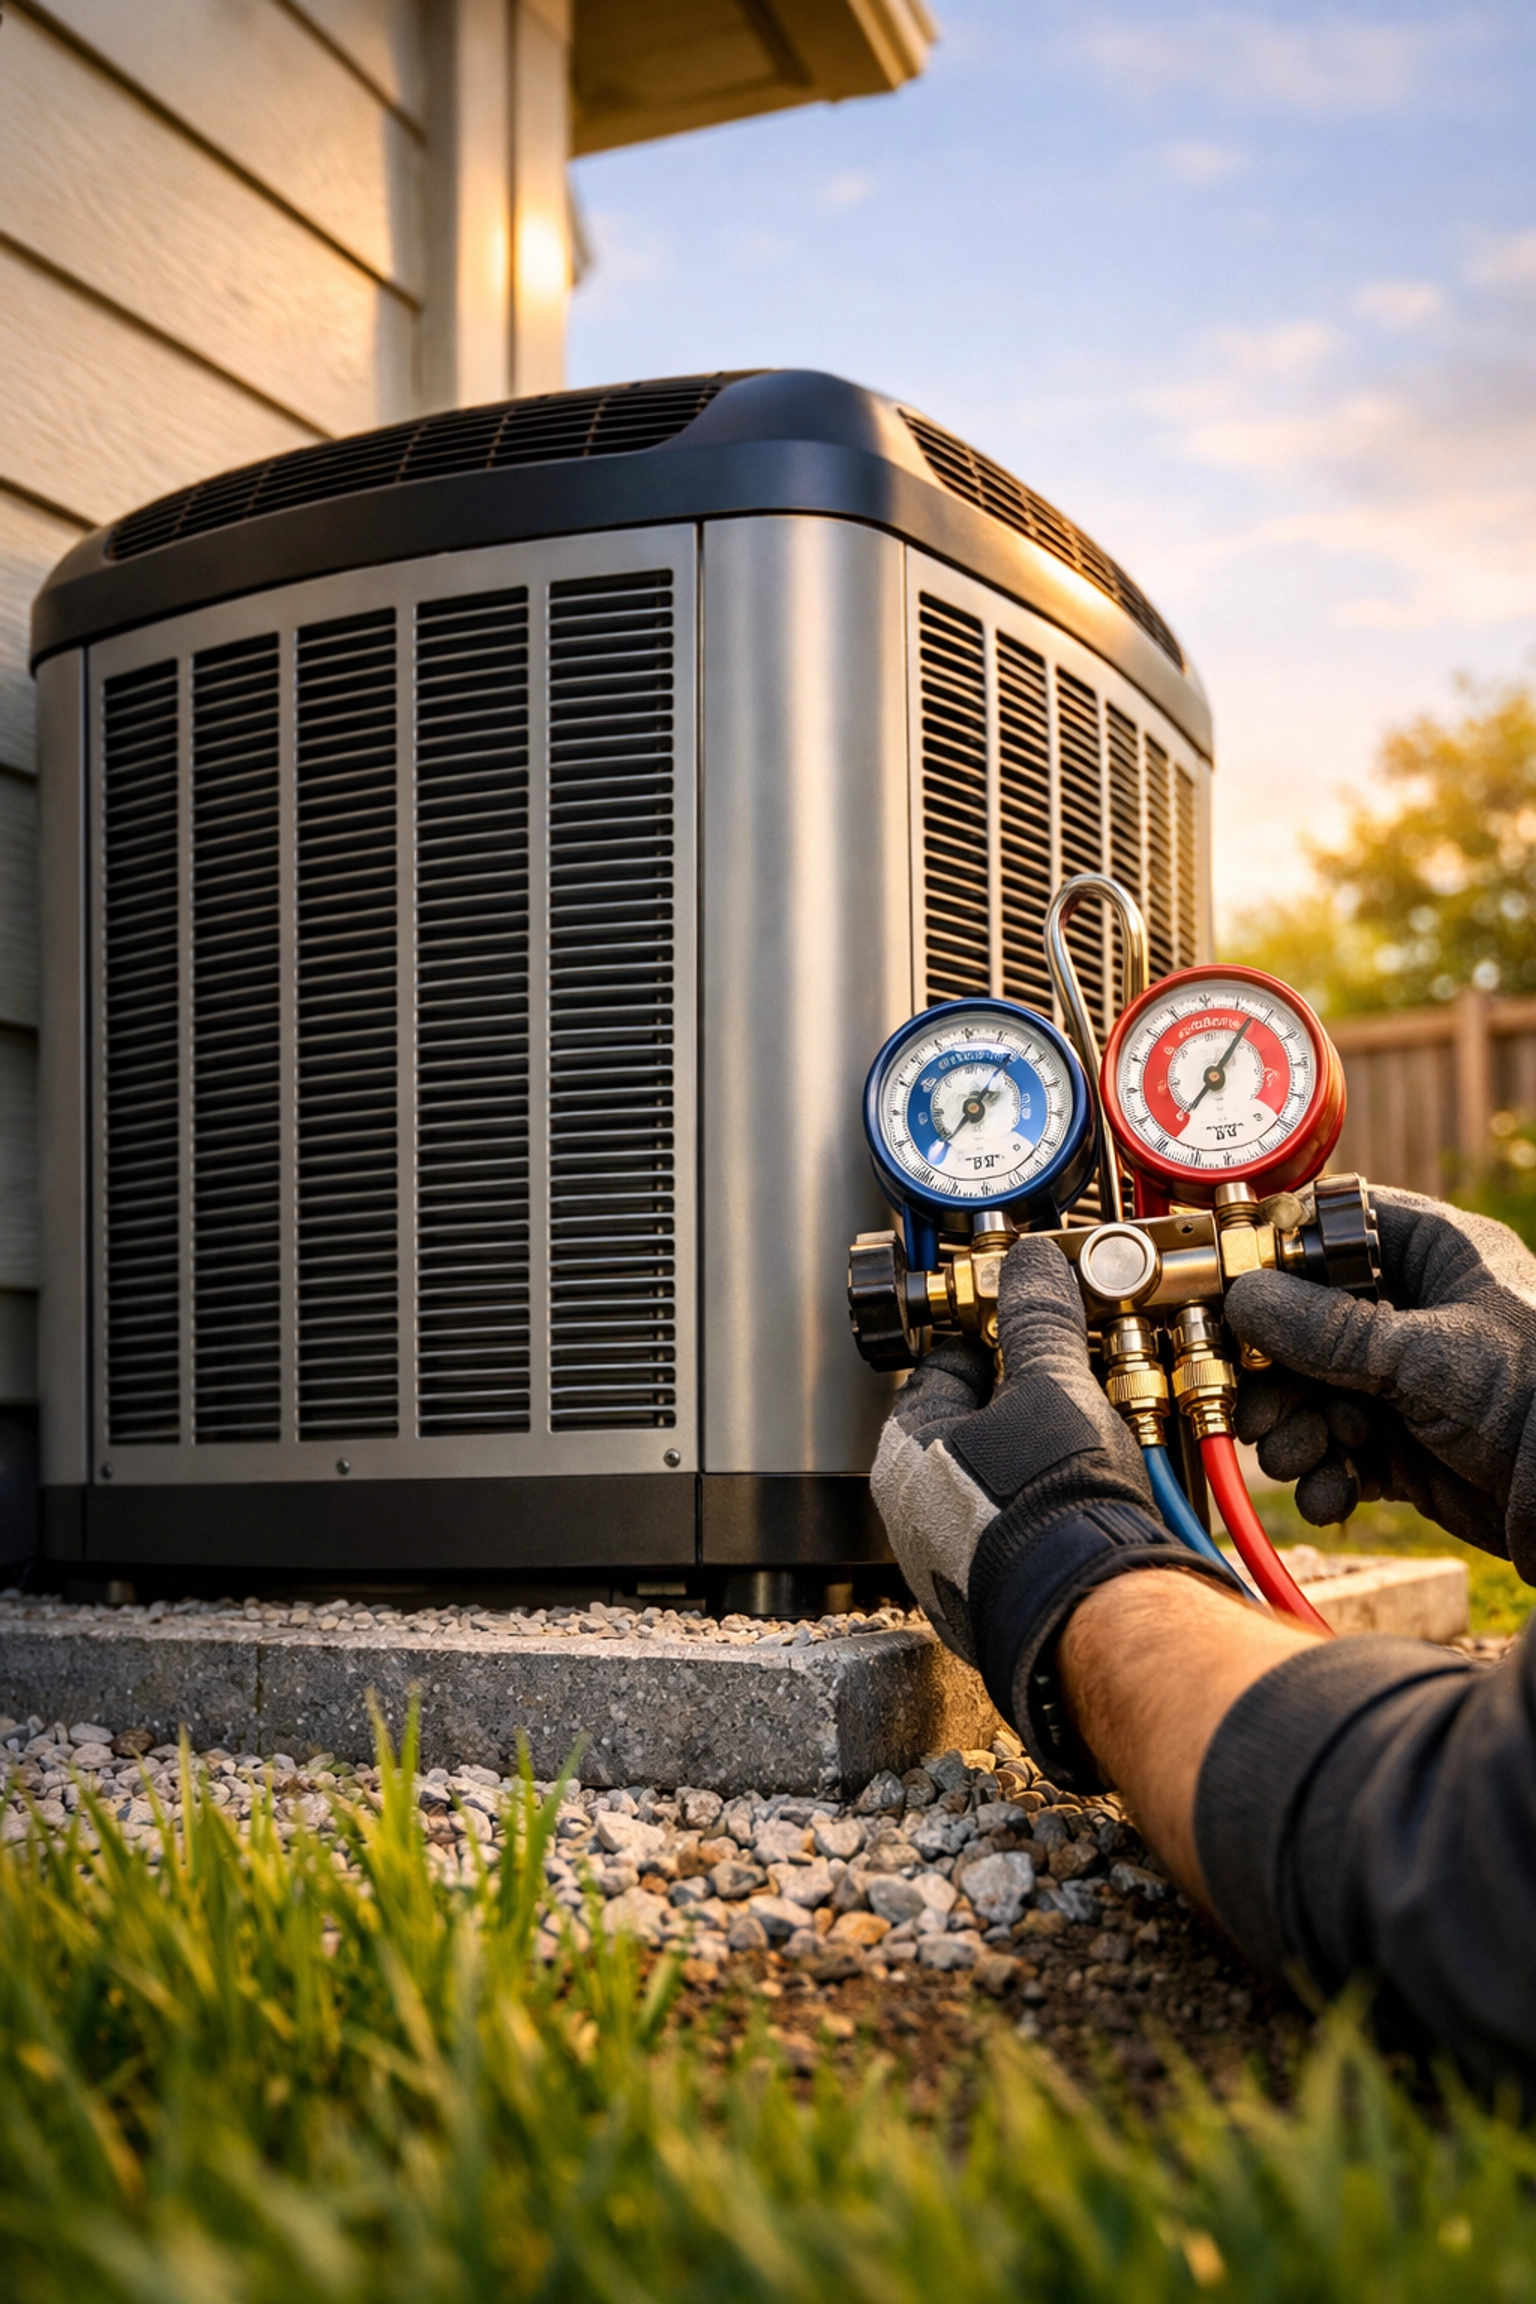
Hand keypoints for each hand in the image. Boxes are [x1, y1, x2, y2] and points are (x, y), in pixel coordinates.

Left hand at [871, 1234, 1224, 1777]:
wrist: (1082, 1616)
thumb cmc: (1049, 1504)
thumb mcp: (1052, 1387)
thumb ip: (1039, 1320)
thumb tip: (1033, 1265)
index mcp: (906, 1449)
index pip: (945, 1365)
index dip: (992, 1335)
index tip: (1025, 1321)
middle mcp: (912, 1509)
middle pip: (969, 1428)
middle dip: (1018, 1401)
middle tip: (1068, 1380)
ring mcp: (946, 1561)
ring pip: (992, 1485)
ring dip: (1034, 1459)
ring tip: (1088, 1438)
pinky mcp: (987, 1601)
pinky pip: (1013, 1537)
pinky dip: (1044, 1513)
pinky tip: (1087, 1501)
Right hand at [1226, 1188, 1535, 1569]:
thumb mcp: (1425, 1355)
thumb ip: (1328, 1330)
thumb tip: (1246, 1298)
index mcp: (1434, 1256)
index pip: (1335, 1231)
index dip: (1278, 1259)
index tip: (1233, 1294)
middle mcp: (1413, 1313)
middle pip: (1305, 1325)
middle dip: (1275, 1375)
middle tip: (1255, 1407)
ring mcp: (1406, 1382)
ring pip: (1312, 1395)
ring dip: (1294, 1432)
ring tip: (1300, 1458)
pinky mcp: (1404, 1447)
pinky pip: (1338, 1453)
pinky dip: (1325, 1476)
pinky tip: (1331, 1493)